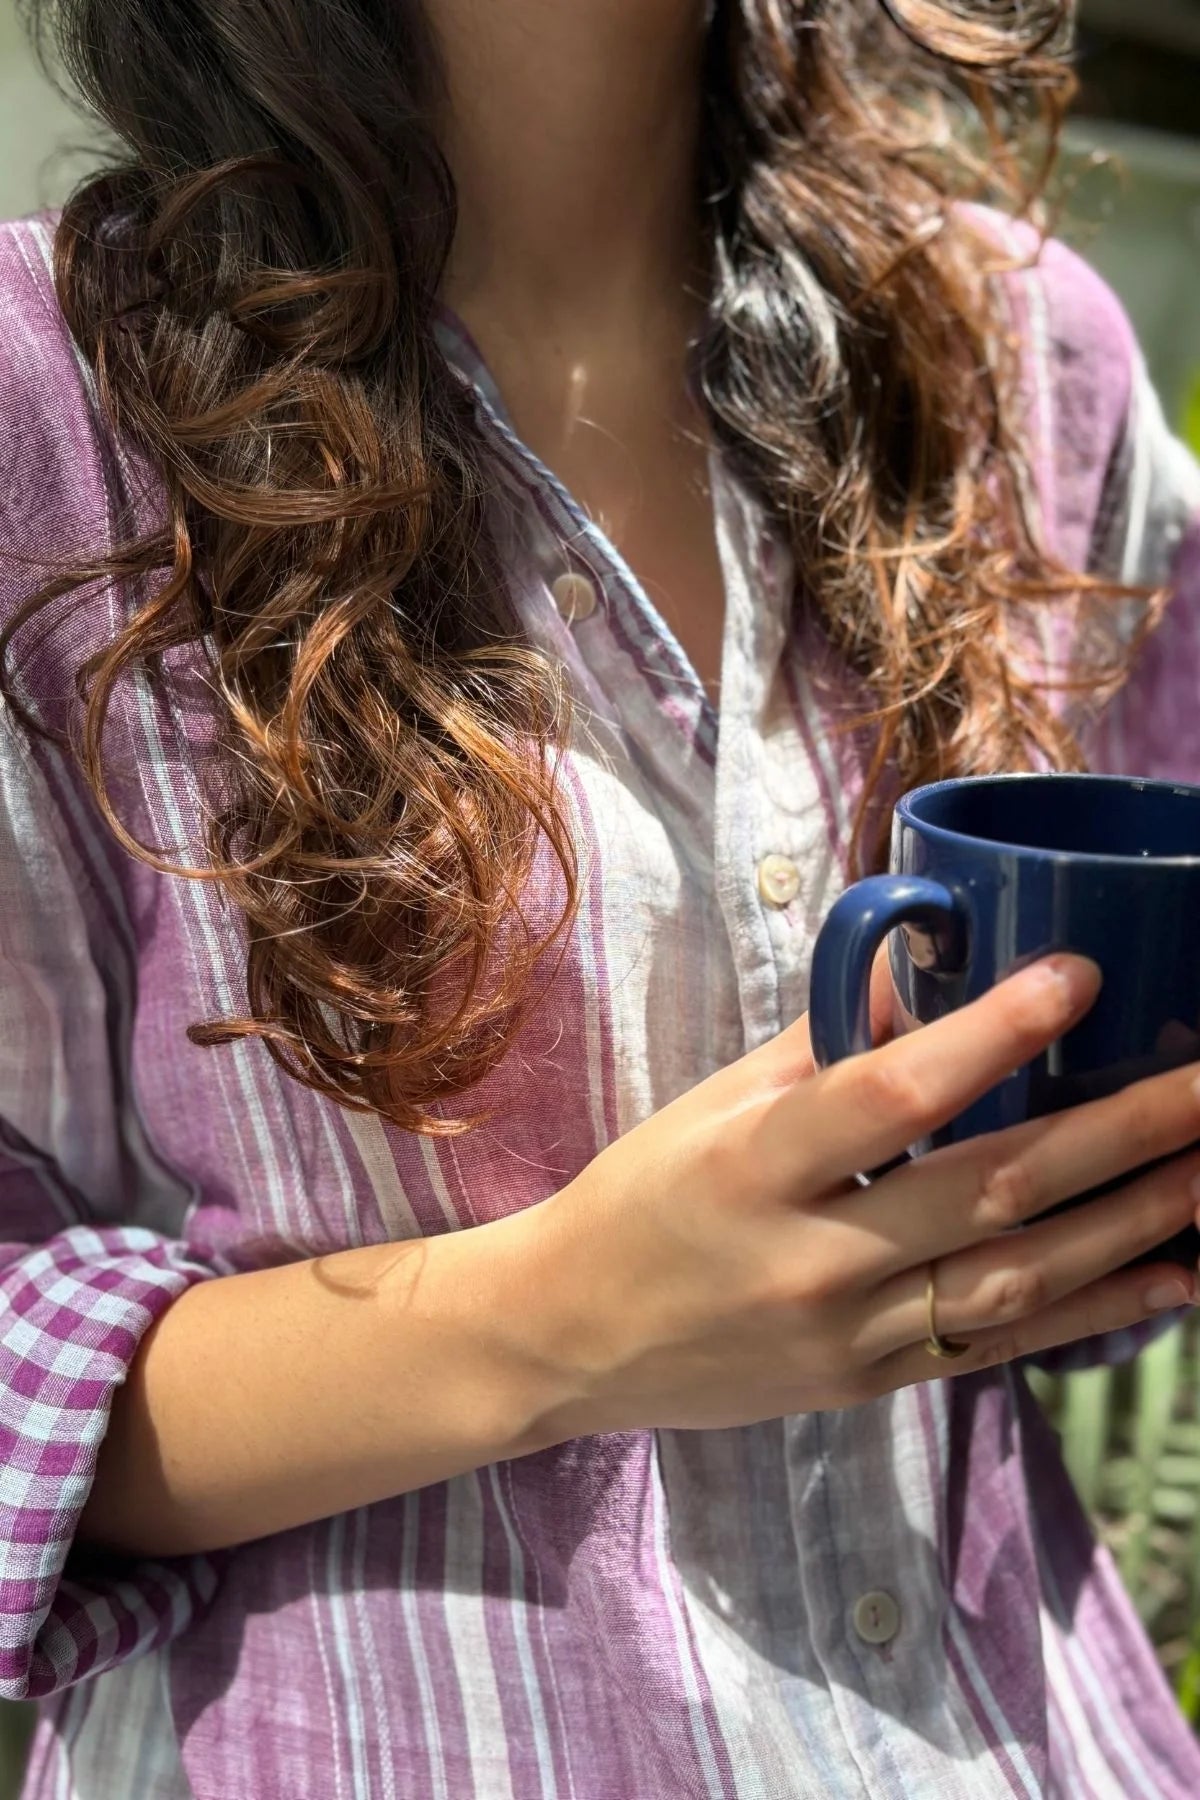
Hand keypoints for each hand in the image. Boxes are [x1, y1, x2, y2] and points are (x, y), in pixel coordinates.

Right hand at [516, 954, 1199, 1435]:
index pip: (891, 1096)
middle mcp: (808, 1257)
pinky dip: (1095, 1313)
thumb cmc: (640, 1198)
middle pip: (991, 1190)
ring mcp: (846, 1334)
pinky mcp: (868, 1386)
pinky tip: (1172, 1276)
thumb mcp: (710, 1106)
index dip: (992, 1035)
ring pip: (1018, 1280)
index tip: (1078, 977)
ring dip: (1132, 1225)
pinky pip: (999, 1348)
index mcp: (754, 1164)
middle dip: (1120, 1135)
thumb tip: (921, 970)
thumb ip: (820, 1043)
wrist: (568, 1337)